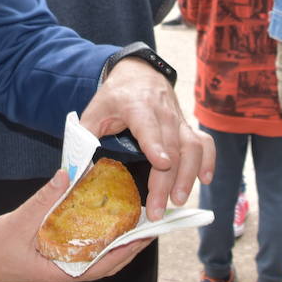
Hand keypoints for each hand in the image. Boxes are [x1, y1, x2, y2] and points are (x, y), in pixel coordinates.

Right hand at [0, 169, 151, 281]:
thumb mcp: (17, 222)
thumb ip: (42, 199)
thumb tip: (65, 175)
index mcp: (59, 272)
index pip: (103, 266)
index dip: (127, 251)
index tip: (146, 235)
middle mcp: (64, 271)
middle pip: (106, 263)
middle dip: (128, 246)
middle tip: (148, 224)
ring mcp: (59, 266)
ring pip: (96, 257)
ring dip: (115, 242)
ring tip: (132, 221)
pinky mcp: (53, 257)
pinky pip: (82, 249)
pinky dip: (96, 237)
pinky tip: (102, 221)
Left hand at [80, 58, 214, 220]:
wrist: (139, 72)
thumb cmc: (115, 95)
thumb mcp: (95, 109)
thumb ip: (84, 135)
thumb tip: (72, 168)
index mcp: (138, 106)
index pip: (149, 126)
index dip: (156, 145)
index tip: (162, 163)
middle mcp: (163, 113)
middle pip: (172, 146)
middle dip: (167, 180)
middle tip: (159, 209)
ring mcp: (179, 119)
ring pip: (192, 147)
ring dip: (189, 175)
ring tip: (178, 200)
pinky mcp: (188, 127)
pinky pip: (205, 143)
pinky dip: (209, 161)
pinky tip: (205, 180)